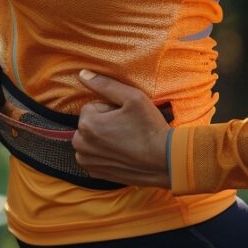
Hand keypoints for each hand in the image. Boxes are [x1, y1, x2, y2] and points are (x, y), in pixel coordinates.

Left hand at [72, 69, 171, 187]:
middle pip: (89, 124)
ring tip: (126, 142)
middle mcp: (81, 145)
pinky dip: (104, 154)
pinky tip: (122, 155)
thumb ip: (104, 84)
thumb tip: (82, 73)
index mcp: (87, 125)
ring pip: (90, 140)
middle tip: (127, 130)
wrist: (167, 162)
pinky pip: (94, 156)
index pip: (92, 107)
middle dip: (104, 124)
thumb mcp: (132, 97)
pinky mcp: (96, 174)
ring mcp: (88, 162)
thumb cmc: (150, 128)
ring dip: (102, 139)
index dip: (110, 110)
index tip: (126, 118)